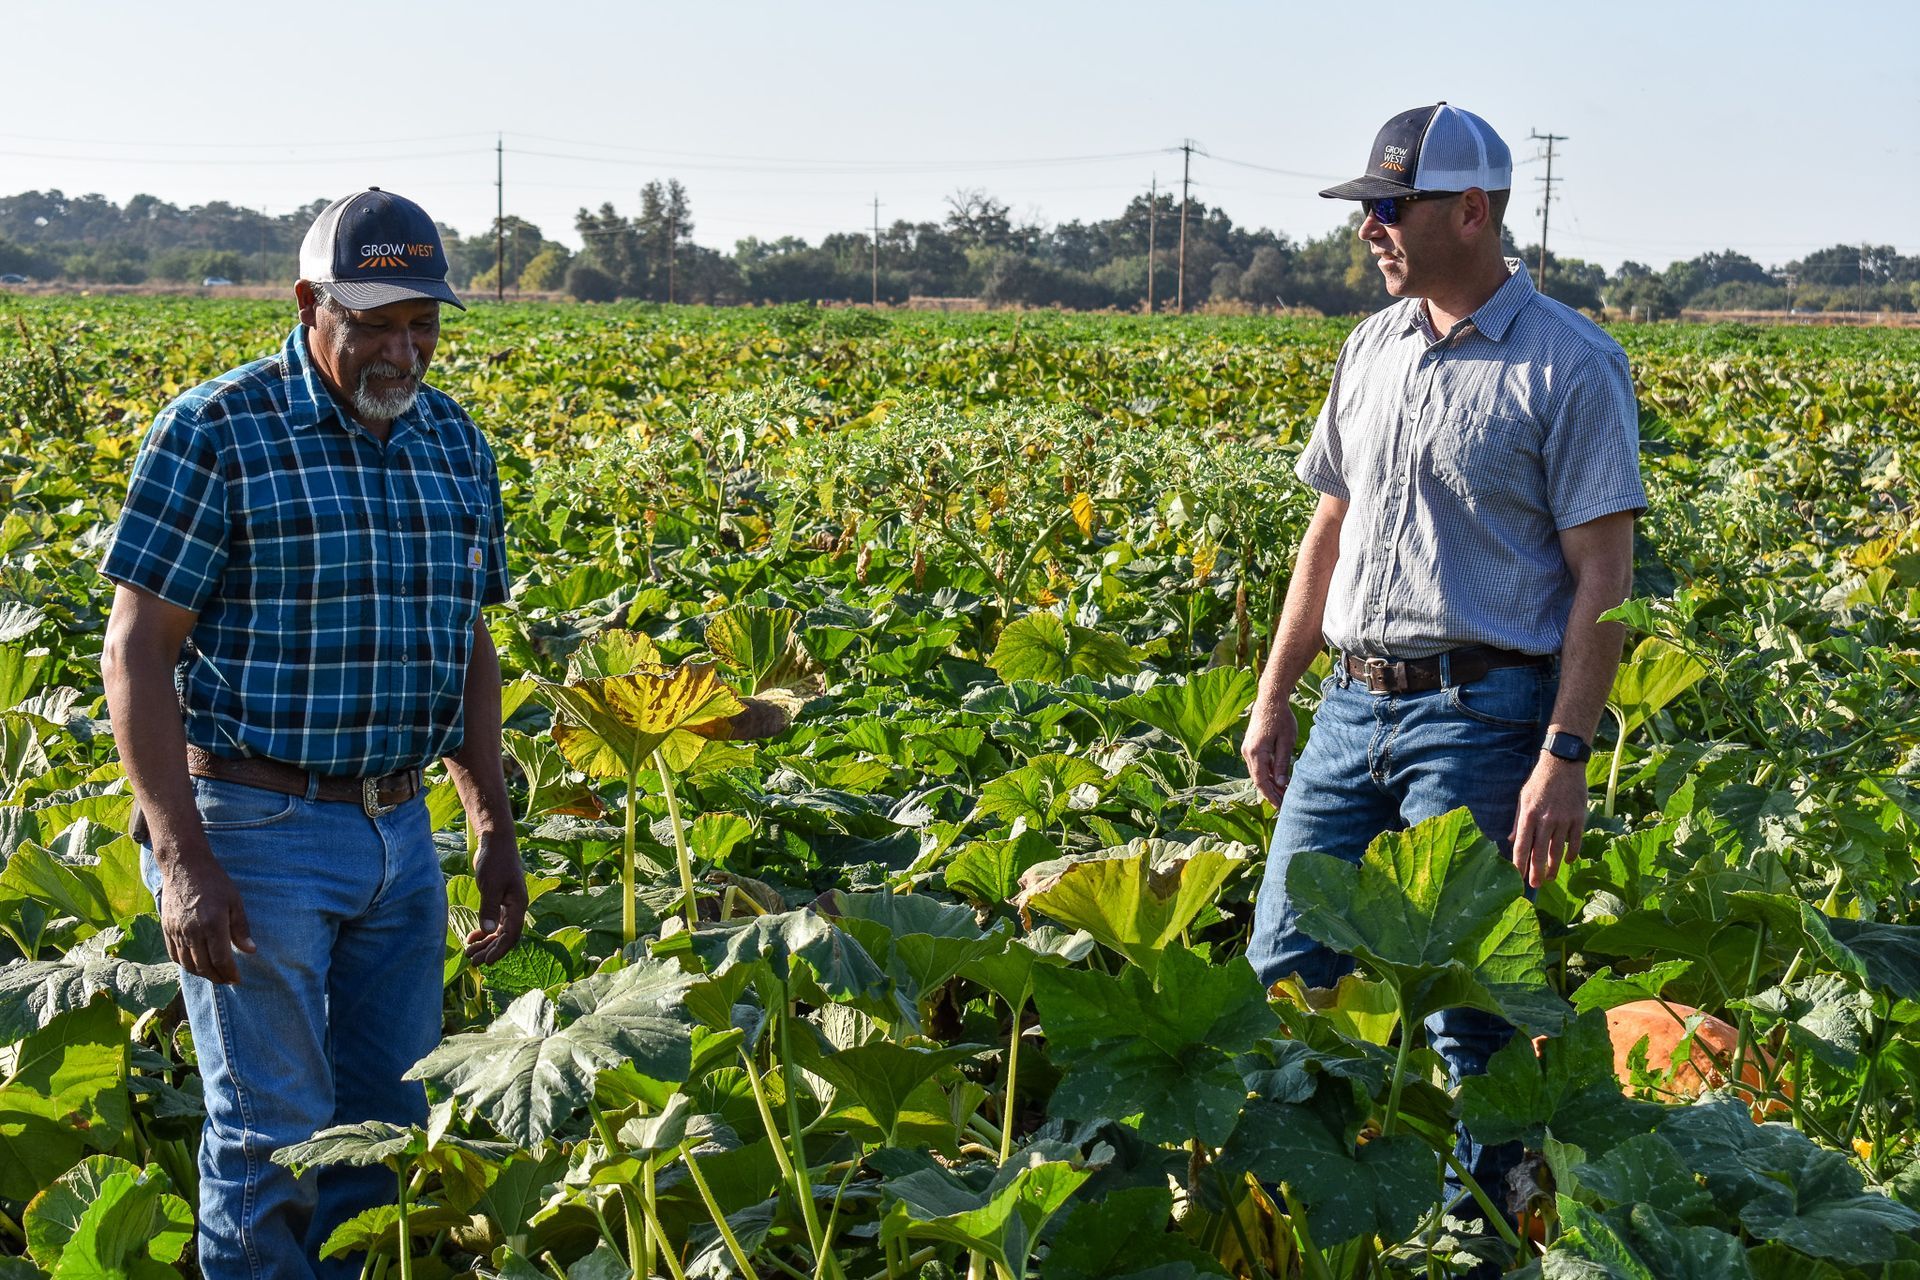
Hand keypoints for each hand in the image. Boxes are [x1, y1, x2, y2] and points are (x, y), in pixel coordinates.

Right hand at [158, 850, 255, 983]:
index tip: (237, 978)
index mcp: (212, 925)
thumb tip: (250, 951)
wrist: (184, 867)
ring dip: (201, 974)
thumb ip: (241, 929)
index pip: (220, 959)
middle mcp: (192, 932)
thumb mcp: (235, 902)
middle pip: (203, 966)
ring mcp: (177, 931)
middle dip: (217, 977)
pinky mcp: (166, 929)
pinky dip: (185, 965)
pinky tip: (195, 966)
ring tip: (214, 975)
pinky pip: (174, 955)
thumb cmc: (215, 882)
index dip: (229, 973)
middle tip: (227, 980)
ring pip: (188, 964)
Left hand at [465, 828, 526, 964]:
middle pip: (505, 936)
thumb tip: (489, 932)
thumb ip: (489, 909)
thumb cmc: (496, 861)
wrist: (496, 842)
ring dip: (486, 943)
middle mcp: (516, 907)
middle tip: (473, 962)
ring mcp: (508, 904)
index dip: (499, 950)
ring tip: (469, 953)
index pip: (512, 935)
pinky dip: (484, 931)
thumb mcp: (490, 886)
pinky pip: (494, 922)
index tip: (486, 962)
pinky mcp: (499, 900)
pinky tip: (472, 937)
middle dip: (490, 950)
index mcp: (519, 905)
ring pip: (499, 931)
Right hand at [1240, 692, 1298, 810]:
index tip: (1280, 806)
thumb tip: (1281, 784)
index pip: (1261, 781)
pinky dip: (1267, 774)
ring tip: (1284, 793)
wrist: (1269, 699)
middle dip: (1271, 792)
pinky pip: (1257, 765)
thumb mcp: (1286, 741)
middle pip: (1258, 779)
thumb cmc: (1281, 718)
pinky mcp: (1250, 746)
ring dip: (1269, 784)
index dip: (1271, 795)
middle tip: (1285, 804)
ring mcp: (1246, 749)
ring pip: (1257, 773)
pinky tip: (1278, 779)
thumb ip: (1282, 763)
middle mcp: (1247, 752)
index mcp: (1256, 752)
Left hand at [1509, 754, 1589, 888]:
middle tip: (1534, 885)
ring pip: (1557, 850)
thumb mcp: (1523, 798)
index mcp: (1529, 815)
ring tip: (1549, 878)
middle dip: (1536, 871)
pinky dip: (1572, 853)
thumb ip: (1518, 820)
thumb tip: (1512, 840)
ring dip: (1553, 866)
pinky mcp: (1579, 817)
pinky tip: (1568, 861)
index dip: (1519, 863)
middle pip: (1540, 852)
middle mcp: (1546, 820)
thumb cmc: (1539, 781)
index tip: (1518, 876)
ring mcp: (1563, 819)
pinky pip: (1575, 841)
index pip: (1522, 845)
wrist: (1563, 764)